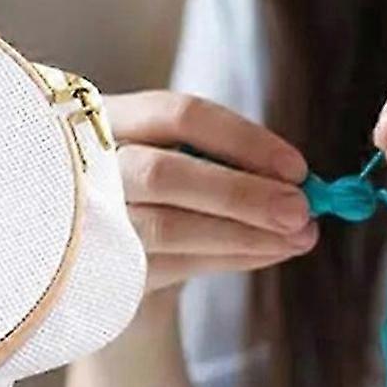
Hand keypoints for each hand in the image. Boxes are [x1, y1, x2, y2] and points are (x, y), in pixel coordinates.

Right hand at [104, 91, 316, 297]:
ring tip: (296, 238)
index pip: (175, 115)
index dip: (242, 139)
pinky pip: (172, 267)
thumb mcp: (175, 162)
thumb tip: (303, 183)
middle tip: (301, 211)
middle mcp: (84, 167)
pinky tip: (265, 252)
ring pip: (168, 228)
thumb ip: (226, 164)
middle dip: (241, 193)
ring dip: (243, 234)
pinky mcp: (98, 270)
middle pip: (164, 174)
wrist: (92, 261)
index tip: (296, 168)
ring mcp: (84, 221)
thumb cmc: (148, 197)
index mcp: (104, 120)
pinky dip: (228, 259)